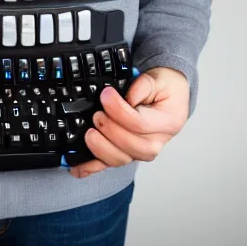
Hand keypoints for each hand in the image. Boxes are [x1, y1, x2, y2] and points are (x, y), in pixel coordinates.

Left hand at [70, 67, 189, 178]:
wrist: (169, 96)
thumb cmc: (165, 88)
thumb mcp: (159, 78)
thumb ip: (142, 86)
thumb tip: (125, 98)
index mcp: (167, 122)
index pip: (140, 124)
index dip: (118, 110)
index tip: (106, 95)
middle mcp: (155, 141)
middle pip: (130, 146)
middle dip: (108, 129)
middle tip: (97, 114)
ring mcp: (140, 150)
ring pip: (120, 159)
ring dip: (100, 148)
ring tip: (90, 133)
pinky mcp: (125, 152)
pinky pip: (108, 164)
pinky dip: (91, 167)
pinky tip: (77, 167)